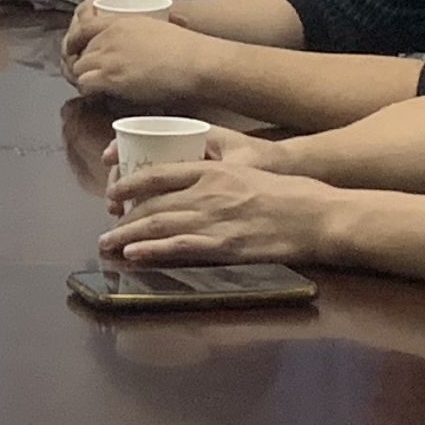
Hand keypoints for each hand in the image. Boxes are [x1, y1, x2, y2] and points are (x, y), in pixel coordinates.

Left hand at [62, 5, 199, 105]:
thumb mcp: (156, 29)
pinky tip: (97, 96)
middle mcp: (110, 36)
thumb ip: (140, 35)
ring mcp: (108, 56)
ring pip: (79, 68)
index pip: (84, 26)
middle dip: (81, 64)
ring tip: (93, 90)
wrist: (194, 62)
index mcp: (120, 21)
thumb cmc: (186, 49)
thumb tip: (140, 47)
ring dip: (83, 79)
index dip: (75, 40)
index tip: (74, 50)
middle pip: (79, 50)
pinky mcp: (110, 76)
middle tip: (90, 78)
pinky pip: (85, 83)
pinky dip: (87, 91)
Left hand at [98, 153, 339, 268]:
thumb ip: (219, 180)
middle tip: (106, 227)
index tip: (113, 193)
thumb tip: (195, 190)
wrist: (319, 215)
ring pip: (159, 223)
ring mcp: (215, 219)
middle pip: (153, 202)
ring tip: (107, 244)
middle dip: (124, 215)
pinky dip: (153, 250)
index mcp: (214, 171)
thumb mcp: (249, 174)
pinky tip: (134, 254)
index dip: (130, 182)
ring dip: (128, 234)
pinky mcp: (225, 245)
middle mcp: (208, 192)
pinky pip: (180, 247)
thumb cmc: (291, 194)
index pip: (159, 173)